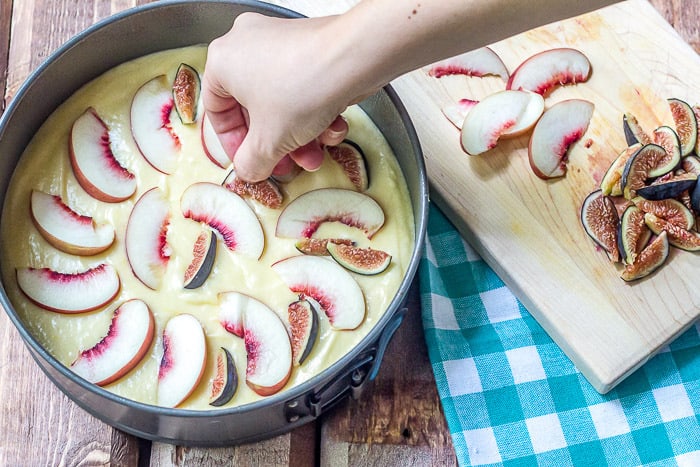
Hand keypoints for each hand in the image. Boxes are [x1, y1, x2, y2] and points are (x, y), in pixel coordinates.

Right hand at [202, 13, 356, 181]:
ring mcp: (281, 44)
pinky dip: (318, 112)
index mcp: (223, 61)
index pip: (217, 111)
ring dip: (300, 135)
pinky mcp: (312, 48)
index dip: (234, 144)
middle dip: (276, 144)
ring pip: (284, 103)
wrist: (356, 57)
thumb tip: (249, 170)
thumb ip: (252, 162)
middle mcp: (248, 46)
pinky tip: (333, 127)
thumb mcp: (270, 141)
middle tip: (286, 164)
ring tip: (315, 154)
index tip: (250, 162)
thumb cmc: (303, 86)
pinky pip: (305, 88)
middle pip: (254, 110)